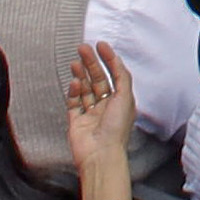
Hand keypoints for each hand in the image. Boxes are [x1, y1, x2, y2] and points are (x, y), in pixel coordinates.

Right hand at [64, 43, 136, 199]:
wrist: (100, 154)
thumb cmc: (116, 128)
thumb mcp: (126, 97)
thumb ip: (122, 76)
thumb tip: (116, 60)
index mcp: (120, 101)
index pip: (114, 75)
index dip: (108, 59)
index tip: (100, 45)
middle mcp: (105, 106)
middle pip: (97, 79)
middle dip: (91, 63)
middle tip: (82, 48)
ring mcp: (90, 114)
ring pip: (84, 89)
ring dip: (81, 74)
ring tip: (75, 60)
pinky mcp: (76, 122)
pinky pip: (73, 103)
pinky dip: (73, 91)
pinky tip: (74, 82)